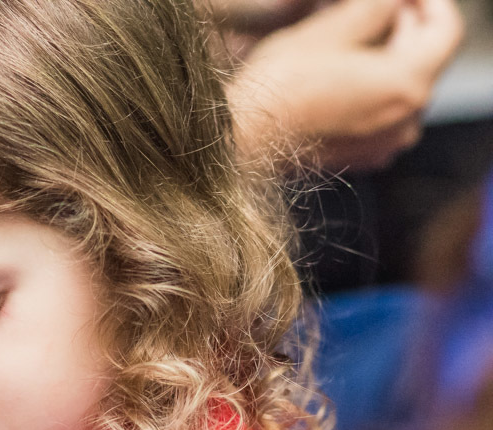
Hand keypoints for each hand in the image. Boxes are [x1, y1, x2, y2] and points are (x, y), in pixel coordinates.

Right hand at [228, 0, 463, 171]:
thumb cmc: (280, 86)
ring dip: (386, 59)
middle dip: (403, 28)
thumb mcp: (330, 30)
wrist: (242, 138)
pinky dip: (372, 90)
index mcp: (408, 84)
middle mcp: (407, 119)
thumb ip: (375, 6)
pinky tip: (341, 77)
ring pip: (403, 87)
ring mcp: (385, 142)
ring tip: (351, 42)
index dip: (426, 1)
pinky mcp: (362, 155)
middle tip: (372, 8)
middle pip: (425, 59)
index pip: (445, 30)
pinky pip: (384, 114)